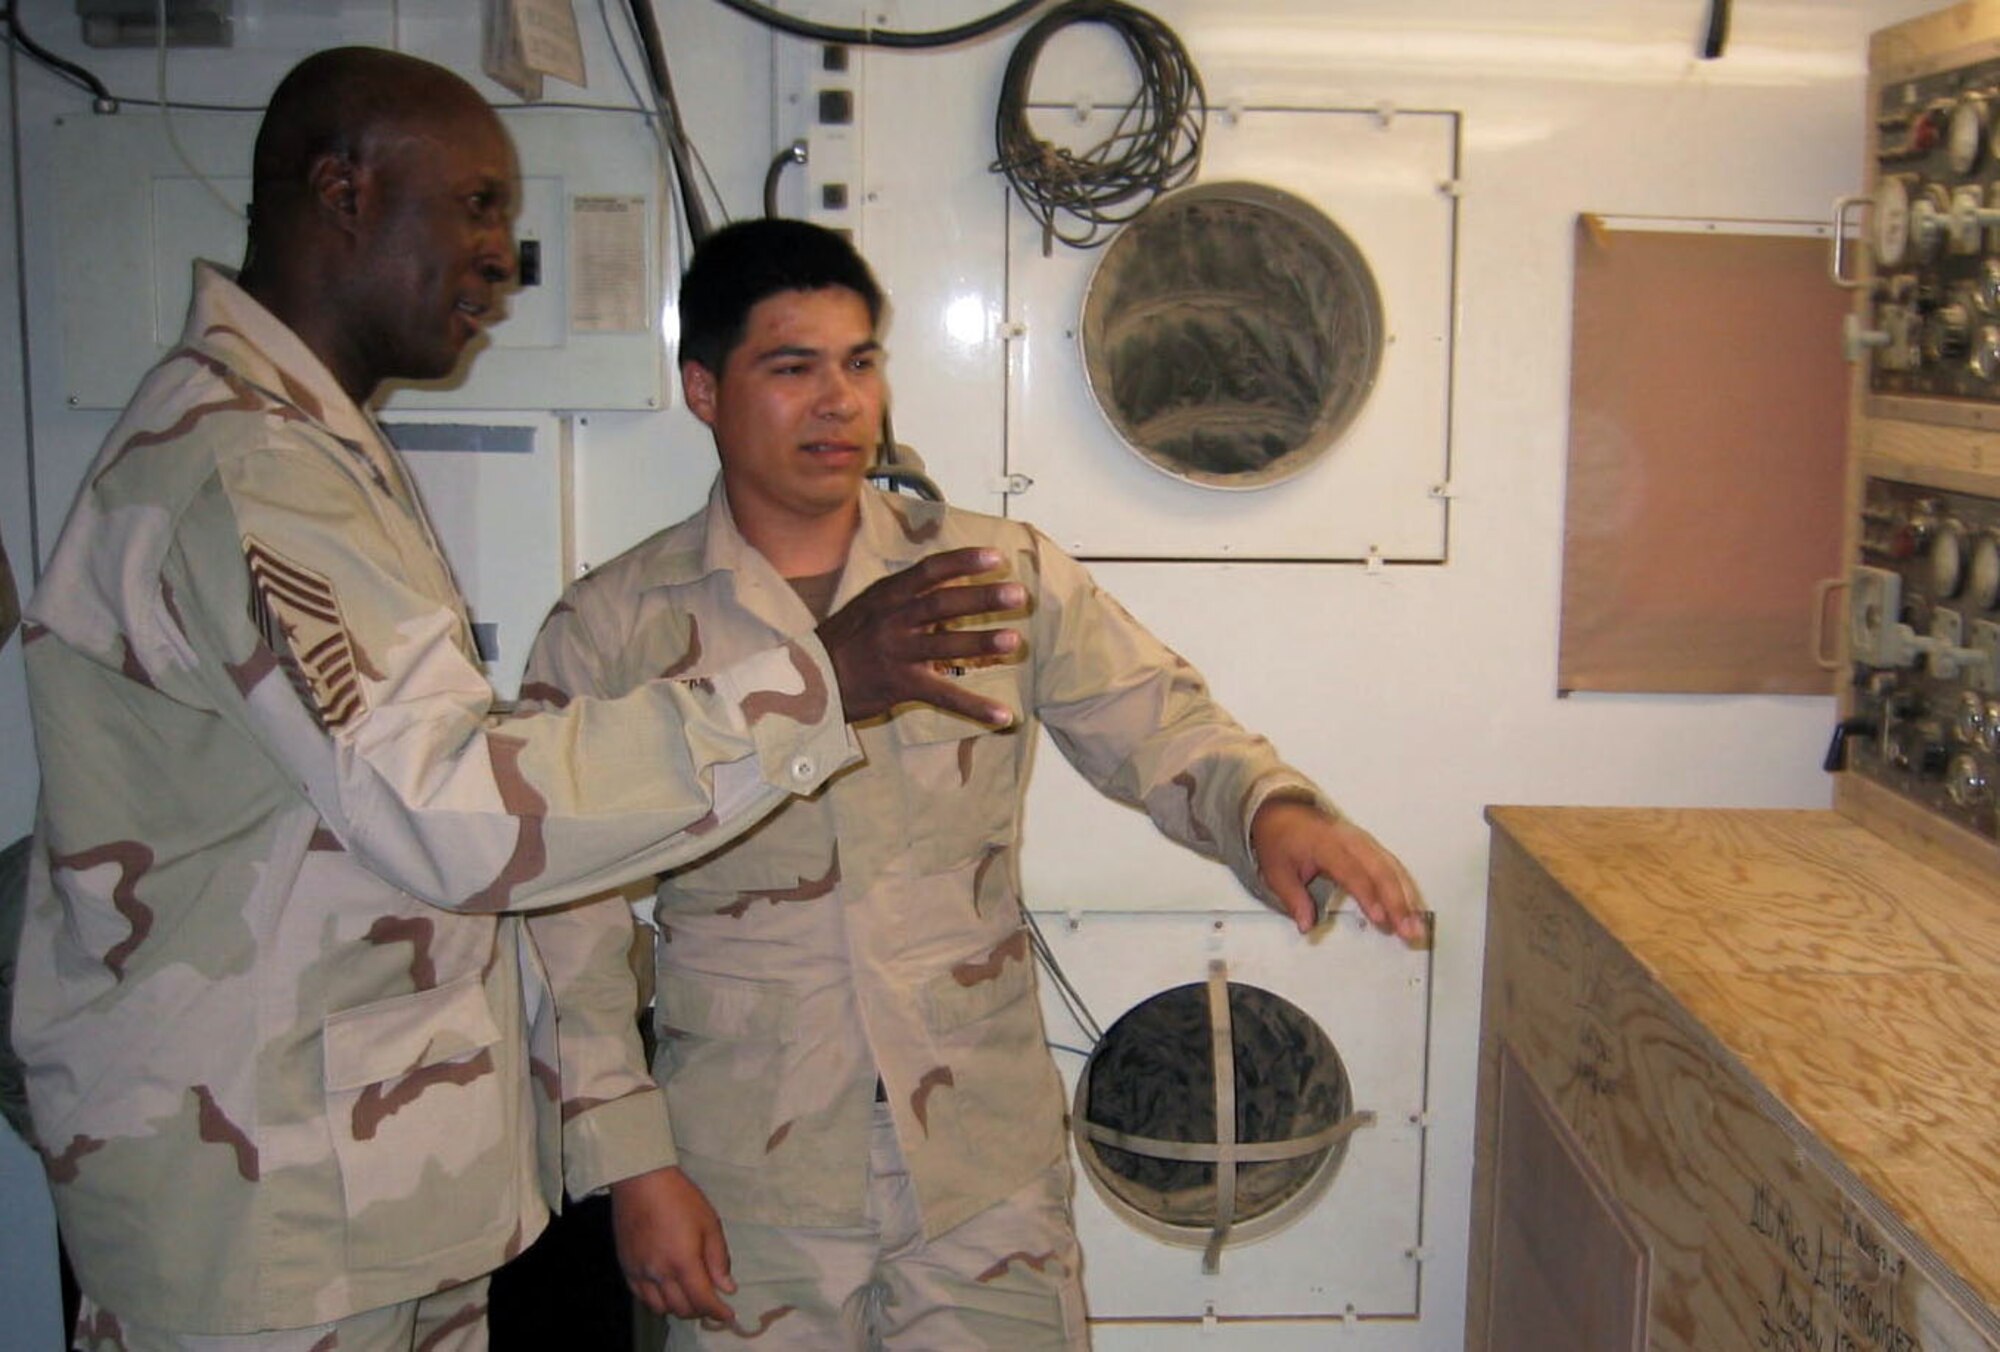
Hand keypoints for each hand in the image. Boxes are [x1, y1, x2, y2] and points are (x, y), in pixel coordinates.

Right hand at [610, 1166, 735, 1322]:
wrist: (641, 1181)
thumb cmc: (680, 1197)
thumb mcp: (710, 1223)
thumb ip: (718, 1258)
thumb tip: (727, 1287)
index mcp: (683, 1261)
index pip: (702, 1301)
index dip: (718, 1312)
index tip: (728, 1315)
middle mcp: (659, 1273)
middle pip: (682, 1309)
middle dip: (701, 1311)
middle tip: (712, 1301)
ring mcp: (640, 1272)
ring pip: (661, 1308)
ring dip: (679, 1308)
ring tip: (690, 1297)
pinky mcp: (627, 1267)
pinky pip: (642, 1298)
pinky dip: (657, 1301)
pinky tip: (668, 1291)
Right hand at [817, 546, 1024, 725]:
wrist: (809, 678)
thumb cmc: (844, 640)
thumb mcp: (869, 605)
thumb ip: (906, 594)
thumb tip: (950, 581)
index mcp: (887, 595)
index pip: (930, 571)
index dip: (963, 562)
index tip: (995, 557)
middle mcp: (892, 619)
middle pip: (943, 604)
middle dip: (982, 598)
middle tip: (1018, 594)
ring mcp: (896, 652)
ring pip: (946, 645)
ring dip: (982, 642)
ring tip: (1014, 640)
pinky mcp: (900, 685)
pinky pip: (944, 696)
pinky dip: (975, 707)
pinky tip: (1002, 715)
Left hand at [1251, 799, 1426, 944]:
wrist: (1282, 810)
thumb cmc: (1280, 840)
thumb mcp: (1276, 871)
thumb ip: (1293, 899)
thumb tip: (1306, 926)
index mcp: (1326, 844)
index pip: (1353, 872)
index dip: (1368, 895)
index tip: (1380, 918)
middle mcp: (1350, 841)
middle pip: (1381, 871)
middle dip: (1398, 903)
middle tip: (1408, 931)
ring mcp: (1363, 841)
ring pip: (1392, 869)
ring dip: (1407, 898)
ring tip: (1416, 927)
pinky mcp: (1369, 846)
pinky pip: (1392, 866)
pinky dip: (1404, 888)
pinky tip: (1413, 909)